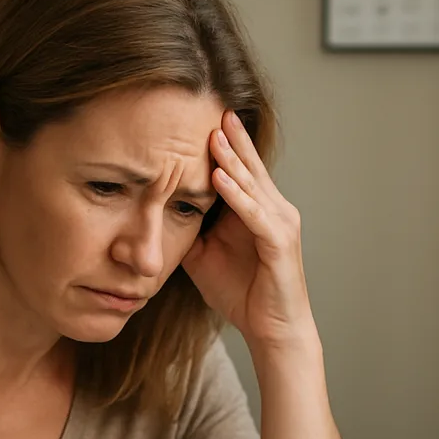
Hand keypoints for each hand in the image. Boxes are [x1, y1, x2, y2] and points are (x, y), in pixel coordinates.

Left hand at [182, 110, 313, 351]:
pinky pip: (255, 214)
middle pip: (251, 167)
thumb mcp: (205, 258)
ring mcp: (280, 225)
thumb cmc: (245, 296)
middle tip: (213, 107)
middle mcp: (275, 211)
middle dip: (232, 139)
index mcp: (258, 212)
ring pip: (253, 185)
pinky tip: (219, 179)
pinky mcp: (279, 243)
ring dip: (232, 160)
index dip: (224, 145)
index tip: (199, 118)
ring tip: (213, 135)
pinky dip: (238, 196)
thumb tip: (158, 214)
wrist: (273, 331)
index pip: (240, 170)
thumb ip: (190, 231)